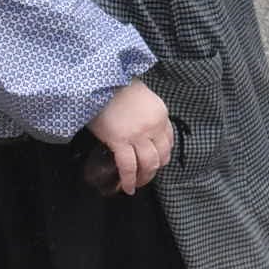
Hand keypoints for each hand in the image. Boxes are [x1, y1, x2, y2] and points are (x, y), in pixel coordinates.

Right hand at [87, 80, 174, 194]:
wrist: (99, 80)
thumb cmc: (116, 86)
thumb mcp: (142, 97)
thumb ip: (147, 115)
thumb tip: (142, 131)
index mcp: (161, 115)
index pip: (169, 142)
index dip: (162, 155)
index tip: (154, 162)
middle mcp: (154, 126)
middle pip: (161, 156)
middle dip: (154, 170)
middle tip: (144, 177)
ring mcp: (138, 135)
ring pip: (148, 164)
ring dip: (143, 178)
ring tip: (136, 185)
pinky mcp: (120, 141)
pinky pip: (128, 166)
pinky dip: (128, 180)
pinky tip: (127, 188)